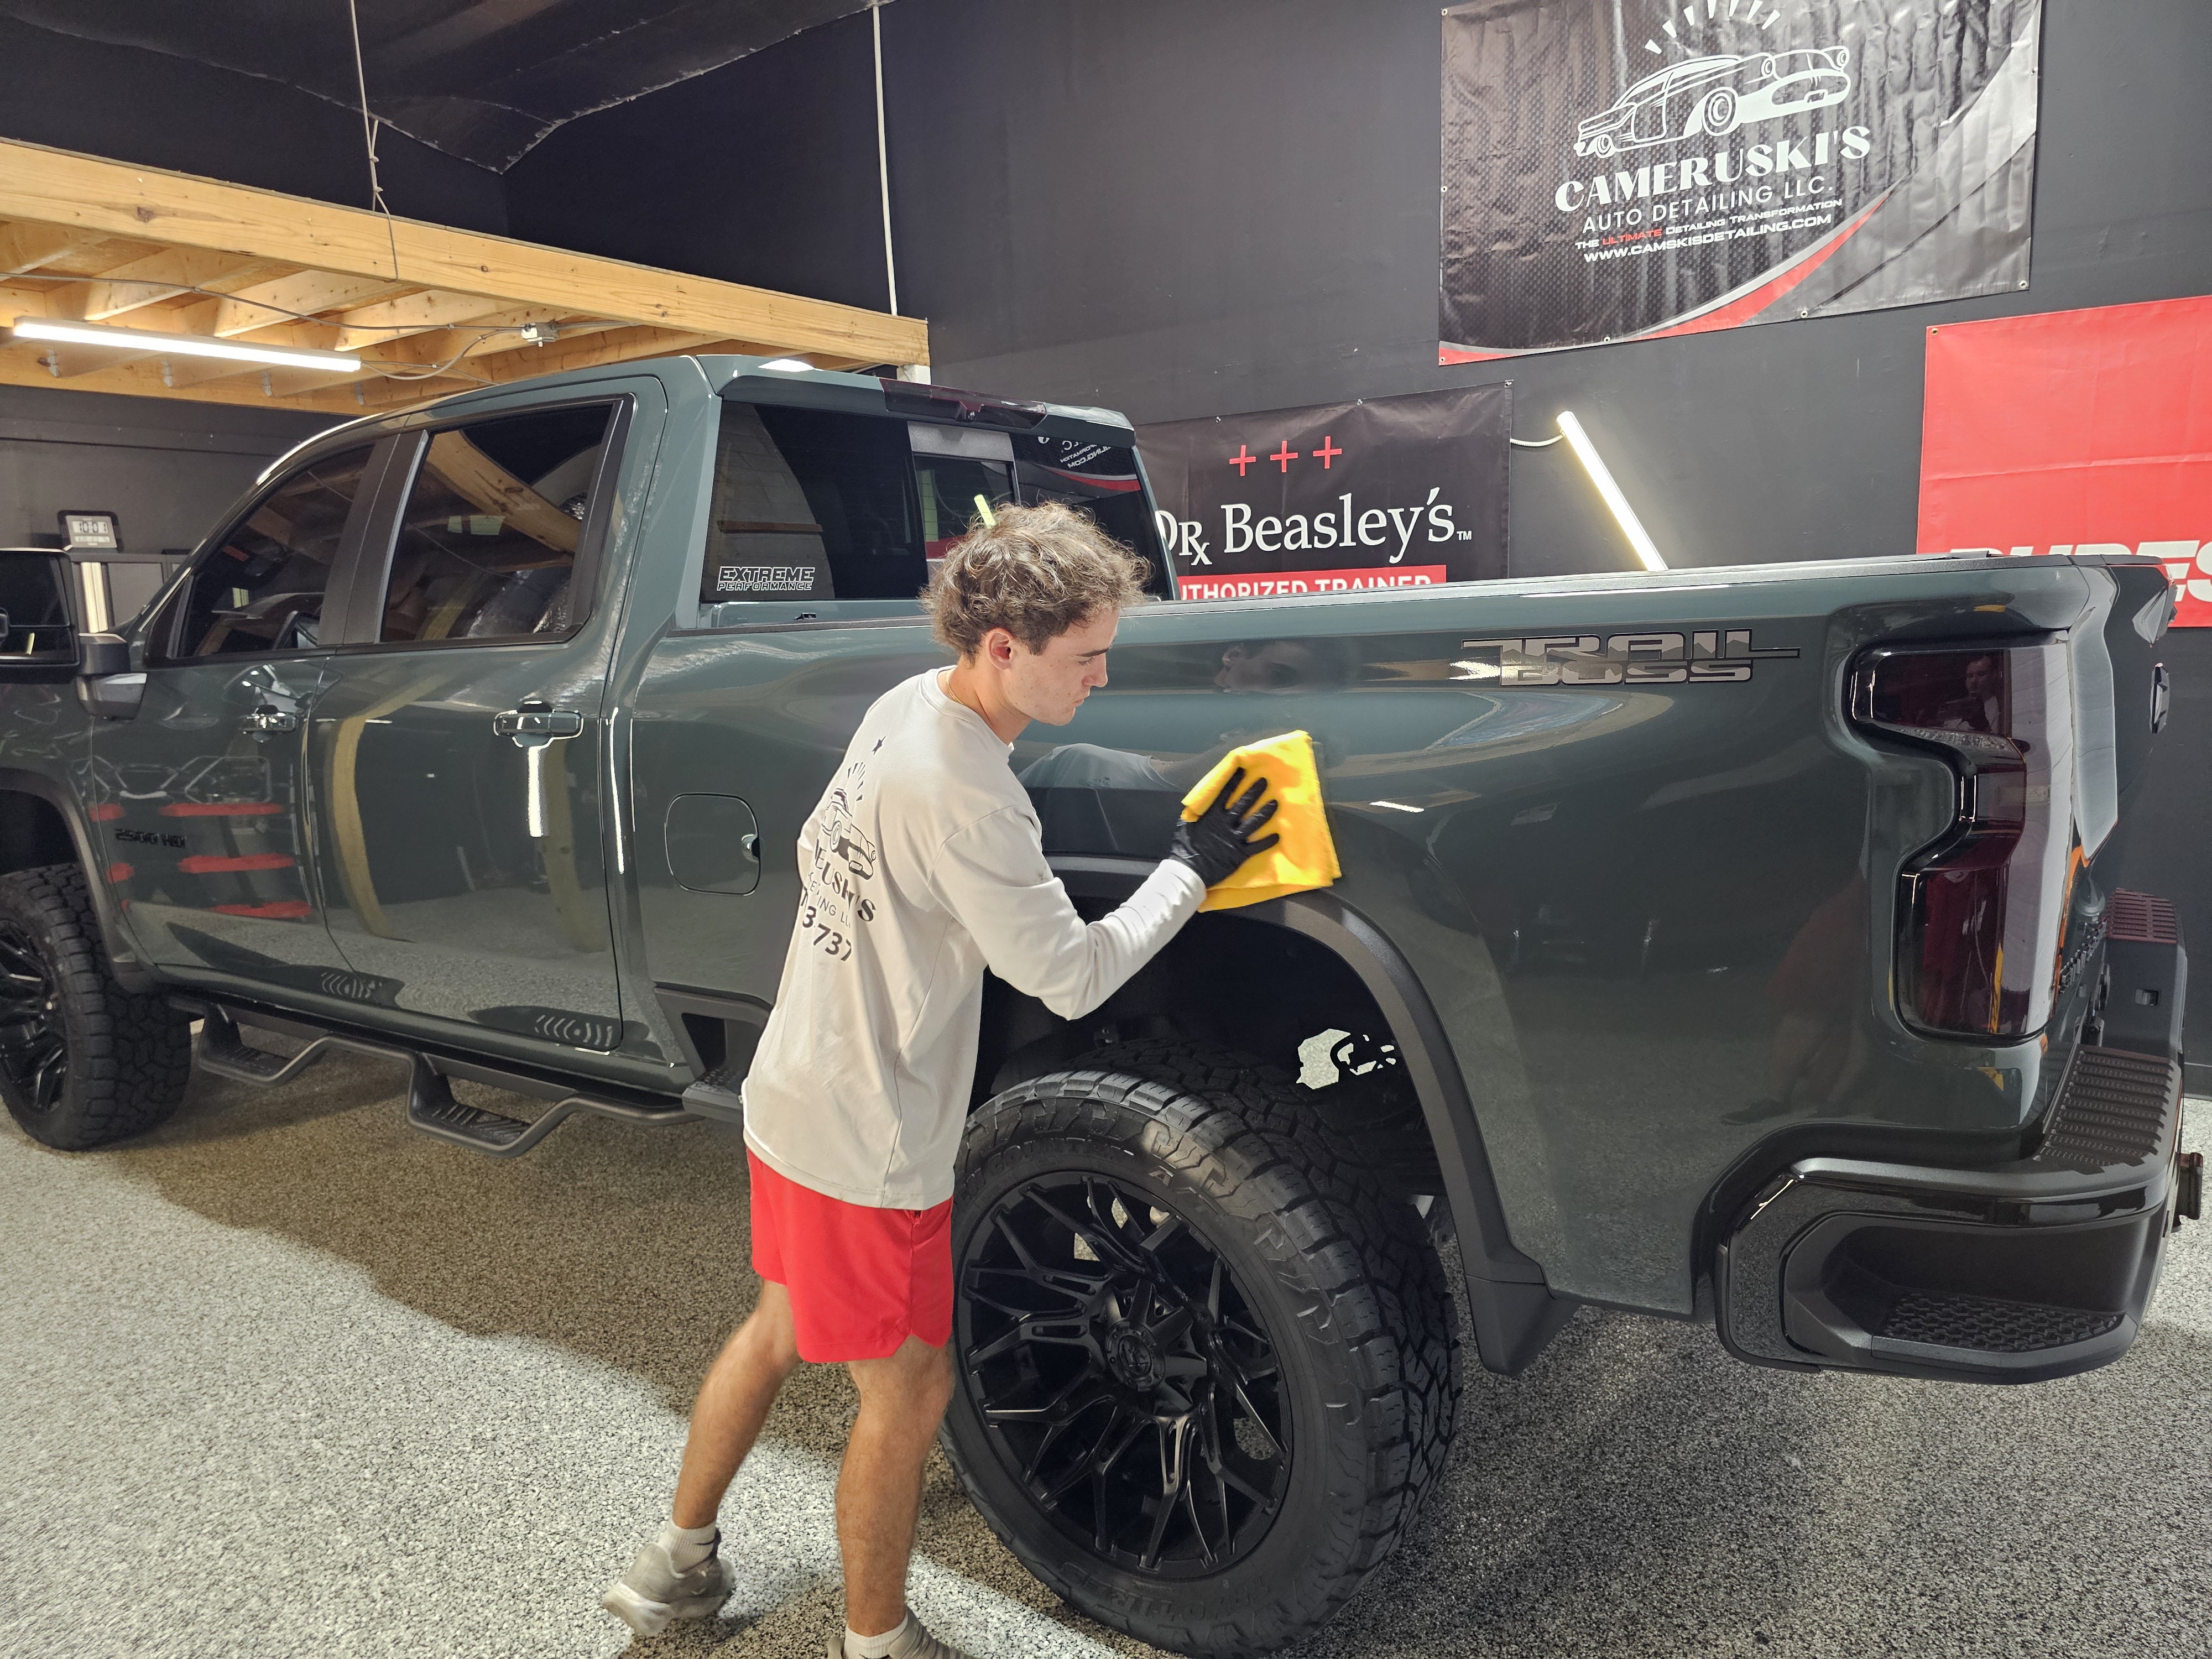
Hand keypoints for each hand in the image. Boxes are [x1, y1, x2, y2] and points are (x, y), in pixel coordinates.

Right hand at [1168, 767, 1280, 886]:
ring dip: (1265, 812)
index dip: (1234, 781)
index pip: (1224, 794)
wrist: (1188, 871)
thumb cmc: (1185, 847)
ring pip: (1253, 822)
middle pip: (1243, 804)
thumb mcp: (1186, 824)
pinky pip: (1256, 846)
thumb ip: (1197, 812)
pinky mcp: (1239, 853)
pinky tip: (1277, 835)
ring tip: (1275, 803)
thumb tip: (1202, 802)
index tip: (1243, 770)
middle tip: (1265, 781)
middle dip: (1254, 792)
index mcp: (1211, 815)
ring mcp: (1234, 838)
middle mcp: (1225, 824)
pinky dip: (1267, 841)